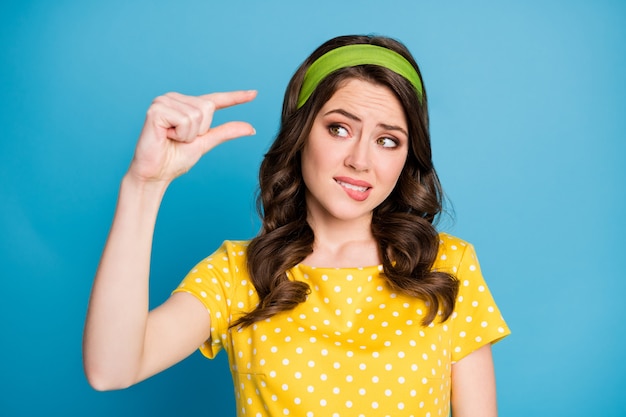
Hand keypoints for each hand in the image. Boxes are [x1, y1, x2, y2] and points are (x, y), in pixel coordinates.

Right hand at [128, 90, 256, 183]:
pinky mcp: (156, 110)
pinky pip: (184, 120)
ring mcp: (163, 101)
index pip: (215, 100)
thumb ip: (225, 132)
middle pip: (207, 108)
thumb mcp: (205, 143)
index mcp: (187, 105)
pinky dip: (179, 134)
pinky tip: (165, 136)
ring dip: (188, 135)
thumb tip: (251, 128)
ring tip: (172, 138)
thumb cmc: (175, 159)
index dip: (236, 97)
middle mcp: (174, 98)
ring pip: (197, 115)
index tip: (254, 94)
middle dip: (199, 131)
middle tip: (181, 139)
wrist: (155, 174)